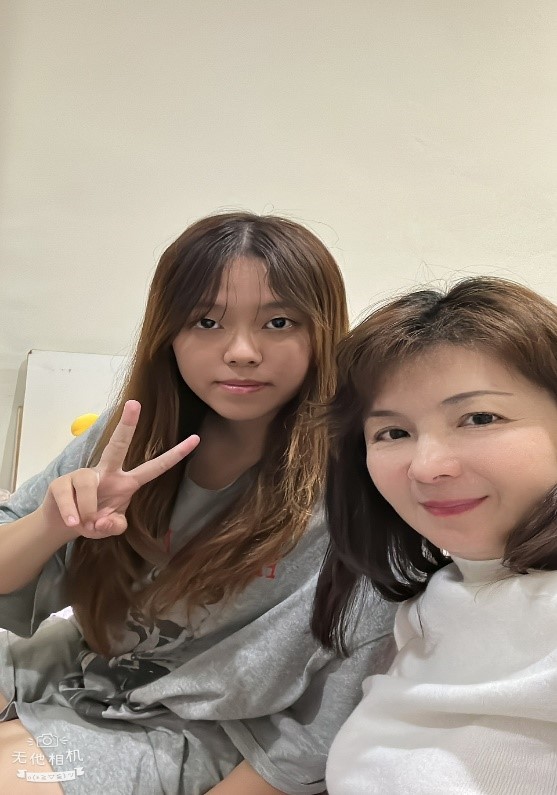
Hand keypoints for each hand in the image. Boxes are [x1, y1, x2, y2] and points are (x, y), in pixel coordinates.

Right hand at [39, 400, 198, 540]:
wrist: (63, 524)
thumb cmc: (93, 519)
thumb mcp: (110, 527)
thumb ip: (114, 526)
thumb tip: (104, 520)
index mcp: (126, 482)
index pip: (154, 467)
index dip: (175, 455)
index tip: (196, 438)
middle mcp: (107, 472)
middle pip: (118, 445)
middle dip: (127, 425)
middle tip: (135, 403)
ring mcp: (83, 474)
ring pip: (88, 483)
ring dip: (88, 509)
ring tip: (84, 523)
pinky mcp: (62, 482)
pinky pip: (69, 497)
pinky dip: (73, 514)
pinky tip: (73, 522)